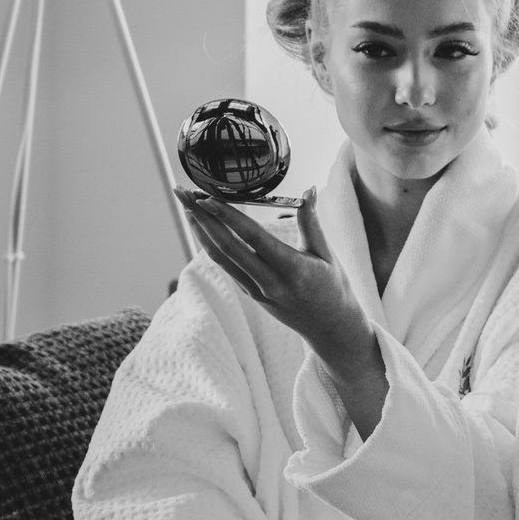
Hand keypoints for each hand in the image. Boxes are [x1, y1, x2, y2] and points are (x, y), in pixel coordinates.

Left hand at [179, 190, 389, 438]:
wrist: (331, 330)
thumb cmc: (334, 289)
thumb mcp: (328, 255)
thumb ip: (311, 223)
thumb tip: (309, 190)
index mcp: (293, 270)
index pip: (253, 238)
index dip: (228, 217)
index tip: (208, 197)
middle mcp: (270, 283)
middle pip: (227, 246)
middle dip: (203, 217)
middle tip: (184, 192)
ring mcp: (257, 291)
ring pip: (220, 258)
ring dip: (200, 230)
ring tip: (186, 206)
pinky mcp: (251, 294)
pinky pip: (226, 266)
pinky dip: (210, 245)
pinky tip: (202, 227)